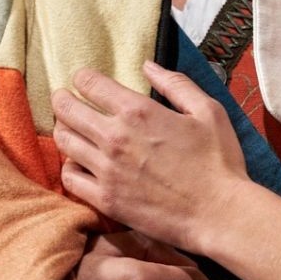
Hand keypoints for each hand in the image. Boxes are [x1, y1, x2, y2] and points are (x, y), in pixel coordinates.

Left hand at [53, 62, 248, 249]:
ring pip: (64, 142)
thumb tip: (148, 66)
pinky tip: (78, 163)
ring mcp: (106, 170)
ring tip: (68, 128)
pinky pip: (69, 178)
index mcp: (138, 111)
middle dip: (61, 99)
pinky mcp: (105, 199)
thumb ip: (176, 84)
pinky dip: (69, 166)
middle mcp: (115, 137)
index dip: (82, 78)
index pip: (91, 84)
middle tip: (63, 99)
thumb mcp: (208, 111)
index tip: (82, 79)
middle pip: (67, 110)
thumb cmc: (219, 161)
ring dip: (63, 130)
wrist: (218, 213)